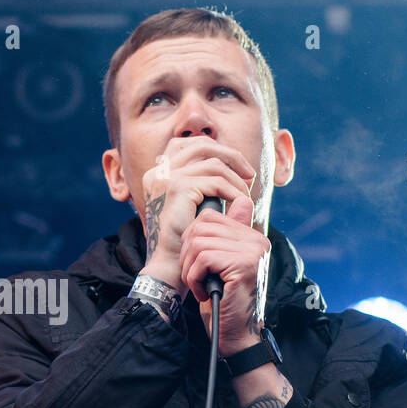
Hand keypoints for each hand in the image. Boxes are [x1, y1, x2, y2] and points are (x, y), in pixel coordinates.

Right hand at [137, 137, 257, 295]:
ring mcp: (166, 177)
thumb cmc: (182, 239)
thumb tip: (231, 162)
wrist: (169, 263)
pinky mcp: (178, 187)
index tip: (236, 166)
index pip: (189, 144)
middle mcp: (158, 171)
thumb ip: (203, 182)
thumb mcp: (191, 204)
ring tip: (246, 195)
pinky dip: (233, 191)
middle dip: (230, 156)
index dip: (216, 149)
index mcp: (157, 173)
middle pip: (201, 145)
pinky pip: (216, 181)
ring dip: (236, 178)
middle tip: (249, 174)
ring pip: (214, 163)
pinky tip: (241, 203)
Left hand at [179, 193, 271, 357]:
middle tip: (194, 278)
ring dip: (190, 269)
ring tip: (199, 286)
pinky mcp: (244, 265)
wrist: (236, 336)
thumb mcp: (218, 265)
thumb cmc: (224, 301)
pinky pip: (203, 259)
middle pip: (201, 227)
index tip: (196, 264)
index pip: (210, 217)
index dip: (191, 239)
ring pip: (199, 243)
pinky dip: (194, 278)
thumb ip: (221, 237)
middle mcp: (257, 240)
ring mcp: (252, 251)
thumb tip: (230, 205)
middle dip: (187, 254)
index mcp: (252, 237)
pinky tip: (203, 293)